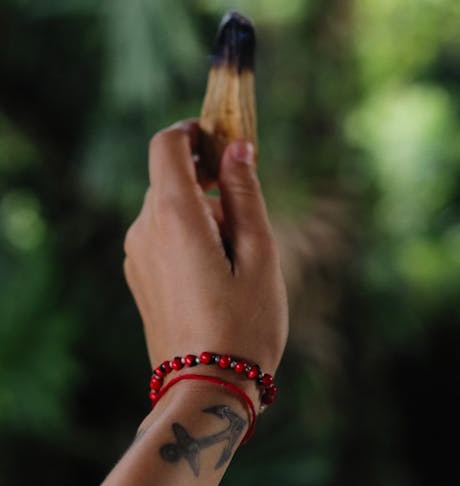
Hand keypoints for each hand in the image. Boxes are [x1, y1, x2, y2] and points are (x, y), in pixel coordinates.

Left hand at [123, 120, 287, 379]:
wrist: (206, 391)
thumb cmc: (244, 322)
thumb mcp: (259, 252)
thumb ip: (245, 193)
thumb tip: (238, 147)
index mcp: (174, 215)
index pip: (167, 144)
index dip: (192, 132)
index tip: (222, 141)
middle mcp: (145, 228)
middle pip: (170, 176)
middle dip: (208, 178)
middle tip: (247, 210)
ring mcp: (136, 253)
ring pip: (168, 206)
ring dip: (201, 210)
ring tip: (237, 254)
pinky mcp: (138, 274)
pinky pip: (161, 233)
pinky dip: (187, 232)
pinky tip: (216, 270)